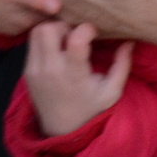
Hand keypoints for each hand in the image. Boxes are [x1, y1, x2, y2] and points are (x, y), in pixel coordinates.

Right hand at [0, 0, 60, 35]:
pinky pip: (16, 16)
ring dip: (37, 10)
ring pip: (28, 18)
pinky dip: (24, 9)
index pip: (50, 23)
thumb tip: (59, 7)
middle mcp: (14, 28)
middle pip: (40, 22)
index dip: (63, 15)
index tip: (77, 5)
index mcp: (22, 23)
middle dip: (51, 14)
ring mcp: (3, 24)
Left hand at [24, 21, 133, 136]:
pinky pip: (32, 43)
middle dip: (64, 26)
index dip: (86, 29)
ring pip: (37, 32)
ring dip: (52, 30)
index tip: (92, 33)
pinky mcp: (27, 71)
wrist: (62, 130)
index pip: (75, 40)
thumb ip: (122, 65)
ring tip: (64, 41)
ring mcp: (35, 70)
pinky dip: (43, 40)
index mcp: (74, 75)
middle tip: (74, 35)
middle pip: (49, 29)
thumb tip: (129, 41)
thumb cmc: (90, 108)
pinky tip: (55, 50)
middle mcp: (51, 70)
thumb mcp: (111, 92)